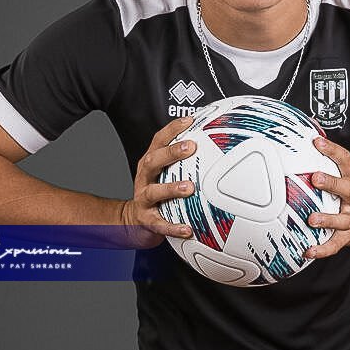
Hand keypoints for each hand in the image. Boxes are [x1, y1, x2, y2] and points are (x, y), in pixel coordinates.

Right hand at [119, 117, 195, 247]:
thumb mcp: (165, 173)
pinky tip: (187, 229)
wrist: (134, 220)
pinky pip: (160, 224)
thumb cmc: (157, 192)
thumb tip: (214, 144)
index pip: (158, 141)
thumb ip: (183, 161)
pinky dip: (173, 227)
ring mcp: (144, 199)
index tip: (190, 120)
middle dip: (171, 152)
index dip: (172, 129)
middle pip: (153, 161)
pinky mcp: (147, 220)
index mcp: (150, 164)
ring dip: (171, 189)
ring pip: (154, 192)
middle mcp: (145, 178)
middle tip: (191, 147)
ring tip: (189, 188)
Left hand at [304, 136, 349, 258]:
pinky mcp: (344, 237)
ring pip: (342, 219)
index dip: (332, 150)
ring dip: (327, 219)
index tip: (316, 142)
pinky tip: (308, 251)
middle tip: (316, 178)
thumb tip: (299, 133)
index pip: (344, 160)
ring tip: (312, 219)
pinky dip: (321, 249)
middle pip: (347, 189)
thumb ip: (320, 158)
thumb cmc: (339, 193)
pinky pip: (333, 245)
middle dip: (332, 183)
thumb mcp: (337, 173)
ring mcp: (349, 218)